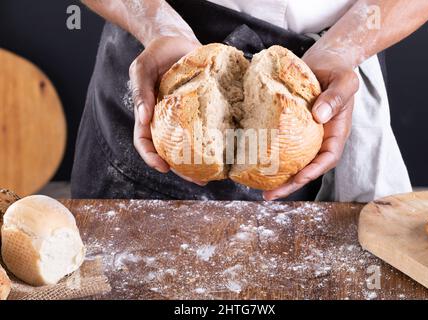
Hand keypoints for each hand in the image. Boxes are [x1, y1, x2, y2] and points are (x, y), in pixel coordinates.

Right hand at [129, 36, 205, 184]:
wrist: (176, 39)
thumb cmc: (155, 54)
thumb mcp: (141, 69)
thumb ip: (140, 92)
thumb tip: (142, 118)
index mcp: (150, 115)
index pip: (146, 142)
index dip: (151, 157)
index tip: (162, 167)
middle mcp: (168, 120)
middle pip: (172, 151)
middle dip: (182, 169)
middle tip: (198, 180)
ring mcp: (187, 116)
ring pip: (191, 144)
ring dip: (200, 161)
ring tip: (215, 174)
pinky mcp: (204, 107)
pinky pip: (209, 126)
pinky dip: (216, 140)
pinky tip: (227, 149)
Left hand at [263, 51, 358, 200]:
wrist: (325, 60)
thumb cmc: (338, 70)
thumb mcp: (345, 81)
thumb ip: (336, 97)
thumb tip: (319, 116)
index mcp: (336, 132)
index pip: (328, 158)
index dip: (314, 171)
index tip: (298, 179)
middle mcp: (320, 138)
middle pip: (307, 167)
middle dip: (290, 184)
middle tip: (270, 196)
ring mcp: (305, 135)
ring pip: (293, 160)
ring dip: (277, 175)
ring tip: (257, 187)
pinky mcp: (291, 127)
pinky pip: (281, 144)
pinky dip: (270, 154)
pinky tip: (253, 160)